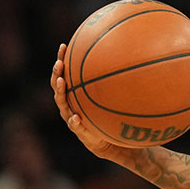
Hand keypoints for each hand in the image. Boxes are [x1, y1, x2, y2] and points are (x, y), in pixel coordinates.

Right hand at [50, 44, 125, 160]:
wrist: (109, 142)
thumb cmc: (109, 117)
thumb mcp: (113, 101)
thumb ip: (116, 86)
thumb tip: (132, 64)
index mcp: (74, 94)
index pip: (64, 74)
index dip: (62, 60)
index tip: (63, 46)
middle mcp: (69, 104)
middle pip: (58, 86)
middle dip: (57, 73)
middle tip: (59, 63)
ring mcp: (71, 116)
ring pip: (62, 103)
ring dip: (61, 92)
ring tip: (62, 81)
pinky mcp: (78, 130)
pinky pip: (75, 125)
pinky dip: (74, 121)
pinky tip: (76, 117)